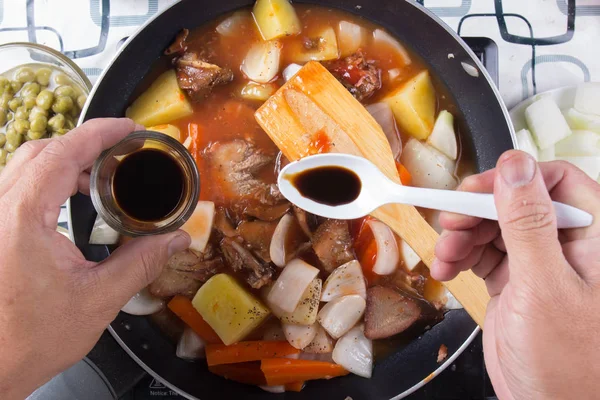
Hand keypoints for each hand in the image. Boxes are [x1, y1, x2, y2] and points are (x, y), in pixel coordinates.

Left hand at [0, 119, 189, 399]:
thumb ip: (141, 263)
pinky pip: (16, 187)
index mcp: (21, 220)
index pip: (60, 154)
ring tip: (103, 174)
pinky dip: (48, 180)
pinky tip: (72, 198)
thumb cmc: (26, 339)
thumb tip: (175, 240)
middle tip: (121, 150)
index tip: (127, 127)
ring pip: (24, 166)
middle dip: (84, 144)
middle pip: (39, 152)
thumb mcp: (97, 299)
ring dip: (65, 162)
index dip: (98, 133)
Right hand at [431, 150, 599, 399]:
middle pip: (517, 203)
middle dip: (478, 212)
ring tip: (446, 256)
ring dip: (463, 237)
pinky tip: (447, 270)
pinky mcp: (515, 282)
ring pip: (494, 227)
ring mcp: (539, 264)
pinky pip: (483, 254)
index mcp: (595, 238)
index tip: (476, 189)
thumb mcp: (544, 286)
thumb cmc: (569, 363)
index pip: (557, 181)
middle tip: (451, 223)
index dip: (513, 178)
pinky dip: (460, 258)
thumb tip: (517, 166)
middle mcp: (568, 246)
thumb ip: (529, 223)